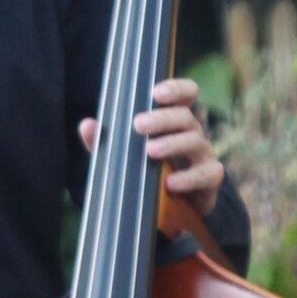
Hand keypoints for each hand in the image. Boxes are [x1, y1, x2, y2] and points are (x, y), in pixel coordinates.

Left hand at [79, 75, 225, 209]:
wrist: (175, 209)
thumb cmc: (149, 171)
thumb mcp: (124, 155)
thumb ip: (107, 141)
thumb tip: (87, 125)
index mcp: (175, 121)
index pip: (186, 94)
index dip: (176, 88)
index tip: (156, 92)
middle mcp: (192, 132)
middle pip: (185, 116)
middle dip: (163, 118)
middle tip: (139, 124)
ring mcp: (203, 155)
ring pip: (195, 141)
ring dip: (172, 144)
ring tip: (150, 151)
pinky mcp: (210, 179)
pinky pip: (207, 173)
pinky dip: (189, 178)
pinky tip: (170, 183)